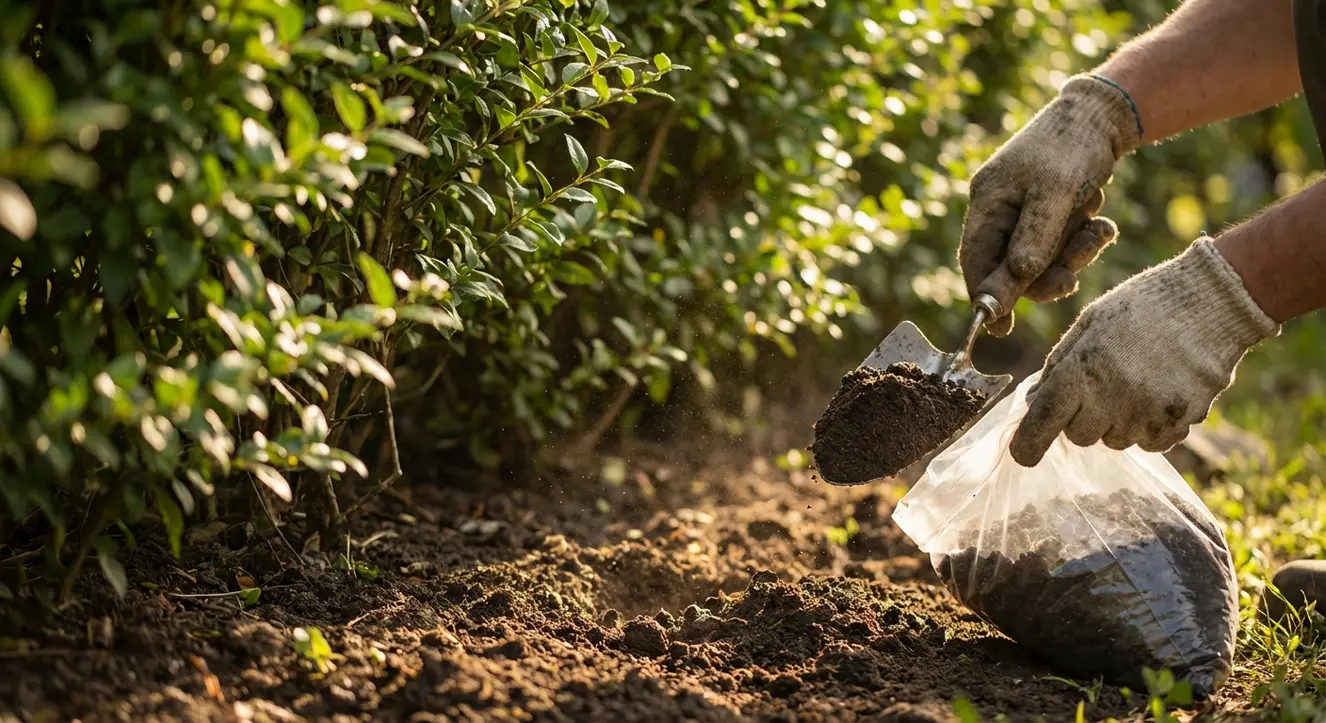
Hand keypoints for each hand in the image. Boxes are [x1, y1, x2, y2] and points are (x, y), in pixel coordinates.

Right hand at [960, 74, 1142, 335]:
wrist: (1106, 113)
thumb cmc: (1074, 147)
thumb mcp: (1055, 194)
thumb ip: (1034, 241)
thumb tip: (1014, 284)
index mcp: (988, 201)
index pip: (975, 261)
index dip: (985, 296)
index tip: (999, 329)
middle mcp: (1000, 208)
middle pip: (1009, 265)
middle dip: (1044, 275)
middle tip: (1072, 280)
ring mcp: (1024, 209)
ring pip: (1040, 257)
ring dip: (1072, 253)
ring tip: (1099, 231)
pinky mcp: (1049, 210)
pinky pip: (1059, 243)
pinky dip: (1082, 238)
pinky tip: (1101, 221)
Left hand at [1009, 239, 1279, 466]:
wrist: (1211, 301)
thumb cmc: (1142, 306)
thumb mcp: (1090, 323)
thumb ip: (1060, 364)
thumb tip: (1035, 402)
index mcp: (1083, 370)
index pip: (1044, 420)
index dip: (1027, 442)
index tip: (1022, 455)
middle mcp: (1113, 400)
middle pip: (1080, 436)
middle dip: (1081, 417)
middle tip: (1101, 385)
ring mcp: (1149, 415)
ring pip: (1115, 440)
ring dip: (1117, 421)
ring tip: (1138, 380)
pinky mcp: (1181, 423)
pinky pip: (1150, 442)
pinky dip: (1149, 426)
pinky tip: (1160, 392)